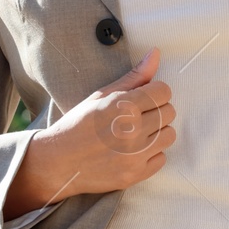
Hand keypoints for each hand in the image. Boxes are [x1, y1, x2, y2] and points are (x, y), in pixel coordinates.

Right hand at [1, 48, 174, 218]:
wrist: (58, 162)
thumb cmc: (78, 125)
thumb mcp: (101, 95)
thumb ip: (134, 77)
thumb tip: (156, 54)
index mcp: (123, 106)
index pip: (164, 91)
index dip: (155, 92)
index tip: (143, 98)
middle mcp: (132, 130)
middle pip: (170, 112)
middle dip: (157, 111)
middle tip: (138, 117)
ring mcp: (135, 155)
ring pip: (170, 135)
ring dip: (158, 133)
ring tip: (138, 134)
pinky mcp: (135, 174)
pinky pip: (161, 159)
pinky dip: (151, 155)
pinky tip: (134, 151)